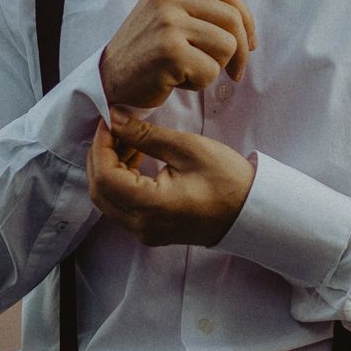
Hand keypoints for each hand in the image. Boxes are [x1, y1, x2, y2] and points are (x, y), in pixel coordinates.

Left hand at [86, 108, 255, 246]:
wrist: (251, 211)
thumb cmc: (228, 180)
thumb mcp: (187, 149)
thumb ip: (146, 135)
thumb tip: (116, 118)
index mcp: (151, 206)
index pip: (105, 177)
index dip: (101, 146)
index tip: (109, 122)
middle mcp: (142, 225)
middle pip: (100, 191)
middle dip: (101, 155)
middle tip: (115, 128)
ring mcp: (146, 232)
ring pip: (108, 200)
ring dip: (110, 168)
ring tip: (129, 140)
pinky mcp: (151, 231)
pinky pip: (122, 207)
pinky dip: (121, 181)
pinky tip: (136, 159)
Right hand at [100, 0, 255, 107]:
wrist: (110, 79)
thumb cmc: (147, 49)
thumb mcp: (175, 14)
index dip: (246, 21)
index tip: (247, 45)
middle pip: (232, 18)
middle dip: (241, 50)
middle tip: (235, 72)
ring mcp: (167, 23)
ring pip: (227, 46)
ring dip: (216, 67)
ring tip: (192, 72)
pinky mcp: (170, 52)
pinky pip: (211, 70)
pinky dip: (201, 83)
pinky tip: (178, 82)